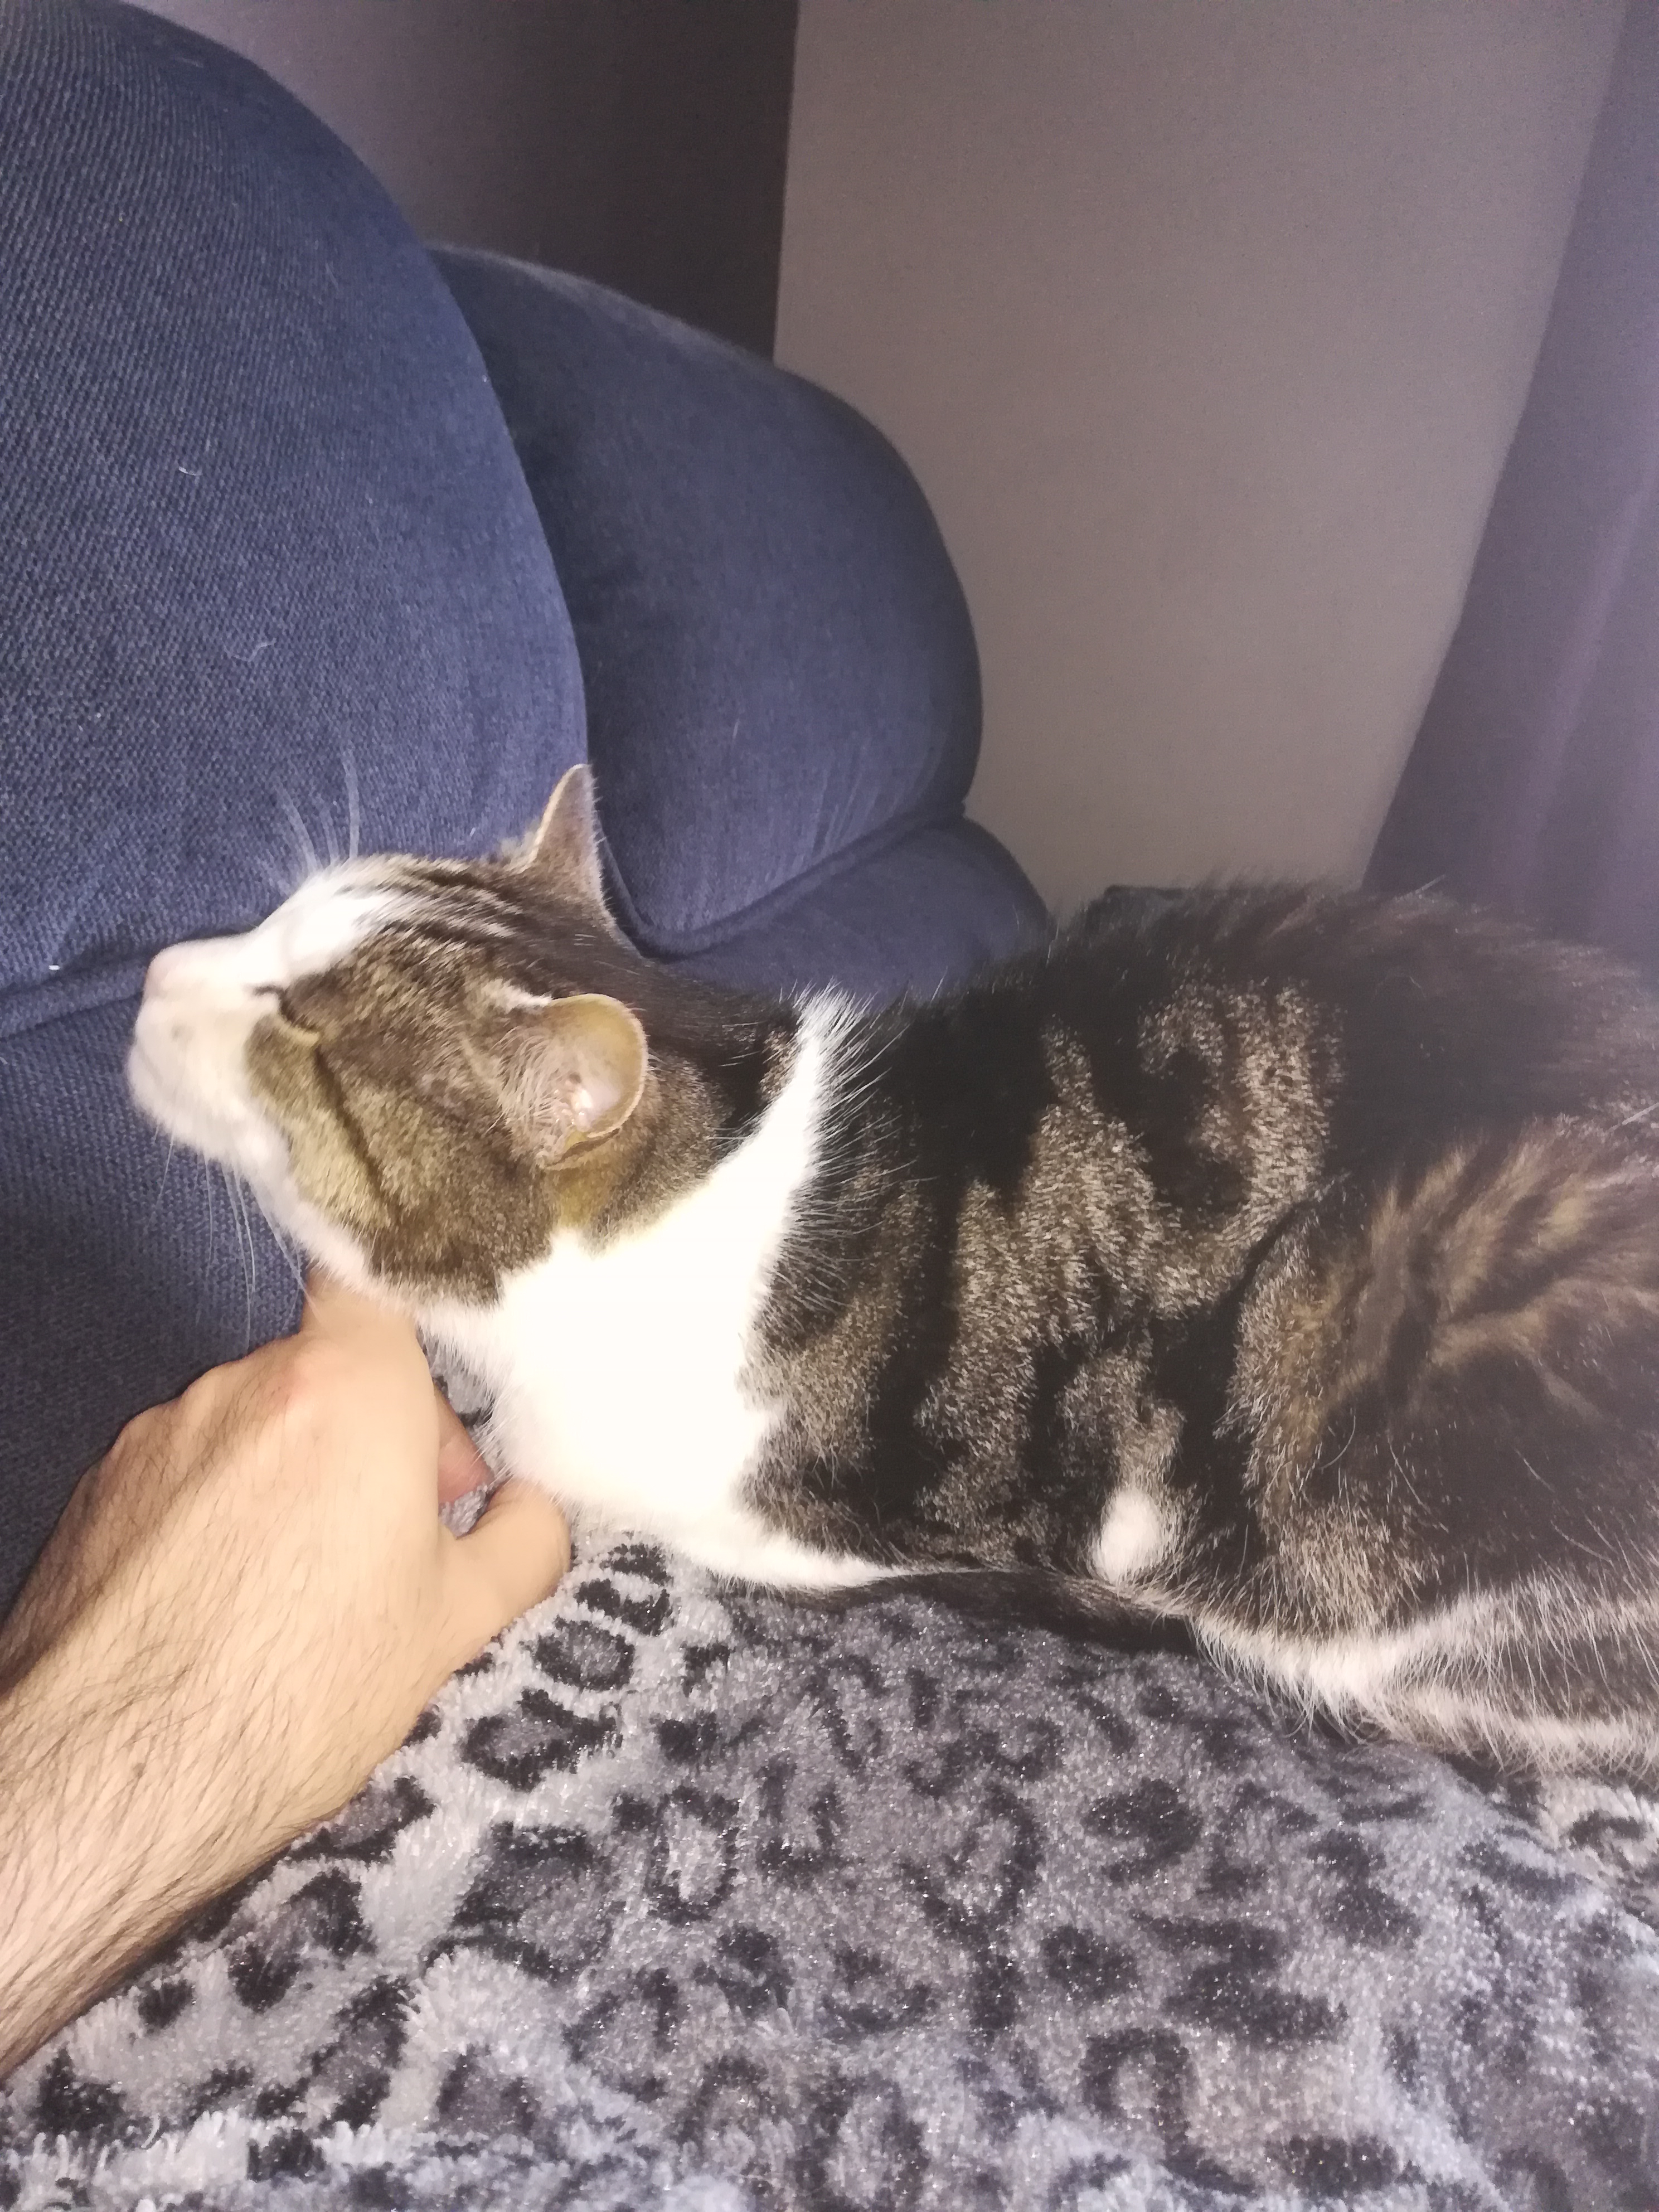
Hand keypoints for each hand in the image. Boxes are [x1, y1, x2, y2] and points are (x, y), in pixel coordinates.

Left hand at [0, 1275, 569, 2075]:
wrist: (115, 1779)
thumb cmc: (302, 1690)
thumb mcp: (461, 1623)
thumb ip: (525, 1538)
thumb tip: (534, 1505)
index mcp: (348, 1386)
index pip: (378, 1277)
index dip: (411, 1305)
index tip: (440, 1369)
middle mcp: (244, 1382)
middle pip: (327, 1372)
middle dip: (372, 1436)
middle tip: (401, 1537)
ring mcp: (159, 1434)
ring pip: (255, 1430)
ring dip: (292, 1482)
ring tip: (307, 1596)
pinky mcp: (97, 1491)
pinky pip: (186, 1479)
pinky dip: (217, 1521)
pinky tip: (231, 1613)